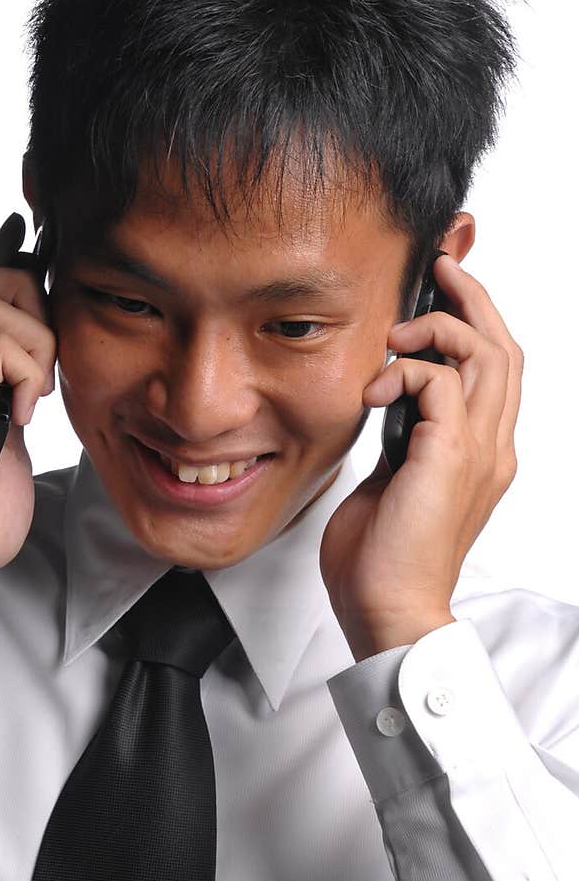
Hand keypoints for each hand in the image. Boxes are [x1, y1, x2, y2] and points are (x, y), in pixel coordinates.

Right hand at [0, 213, 55, 638]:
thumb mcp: (10, 443)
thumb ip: (18, 398)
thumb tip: (42, 368)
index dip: (8, 258)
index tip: (41, 248)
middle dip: (33, 303)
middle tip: (50, 367)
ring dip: (37, 346)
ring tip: (38, 398)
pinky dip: (26, 375)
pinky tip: (26, 416)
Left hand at [319, 252, 523, 660]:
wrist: (387, 610)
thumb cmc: (380, 562)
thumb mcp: (391, 486)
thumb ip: (400, 444)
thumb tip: (385, 409)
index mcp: (481, 456)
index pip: (496, 372)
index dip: (476, 324)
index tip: (442, 292)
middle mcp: (492, 449)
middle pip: (504, 348)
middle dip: (472, 299)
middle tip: (439, 269)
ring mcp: (478, 452)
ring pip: (487, 353)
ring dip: (441, 327)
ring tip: (398, 333)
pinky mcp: (449, 456)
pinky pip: (442, 382)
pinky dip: (407, 371)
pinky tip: (375, 393)